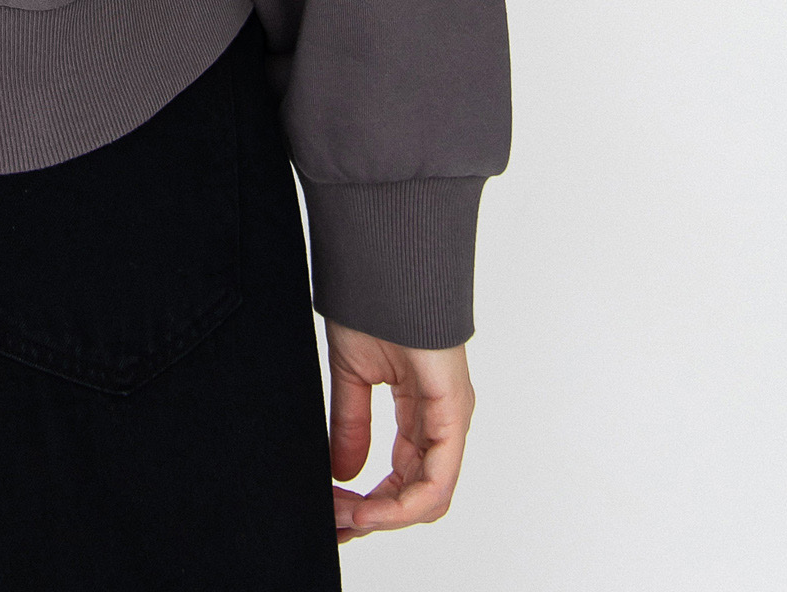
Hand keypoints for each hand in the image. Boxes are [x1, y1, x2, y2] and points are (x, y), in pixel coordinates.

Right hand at [326, 321, 473, 542]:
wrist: (385, 264)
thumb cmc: (372, 304)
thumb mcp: (353, 376)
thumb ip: (352, 425)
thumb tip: (345, 474)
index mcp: (422, 414)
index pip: (404, 480)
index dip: (370, 503)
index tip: (333, 510)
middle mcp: (442, 423)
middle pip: (416, 497)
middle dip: (372, 516)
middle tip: (333, 521)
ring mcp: (451, 421)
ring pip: (428, 498)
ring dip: (384, 516)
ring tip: (345, 516)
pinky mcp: (453, 414)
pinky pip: (436, 481)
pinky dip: (401, 504)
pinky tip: (368, 507)